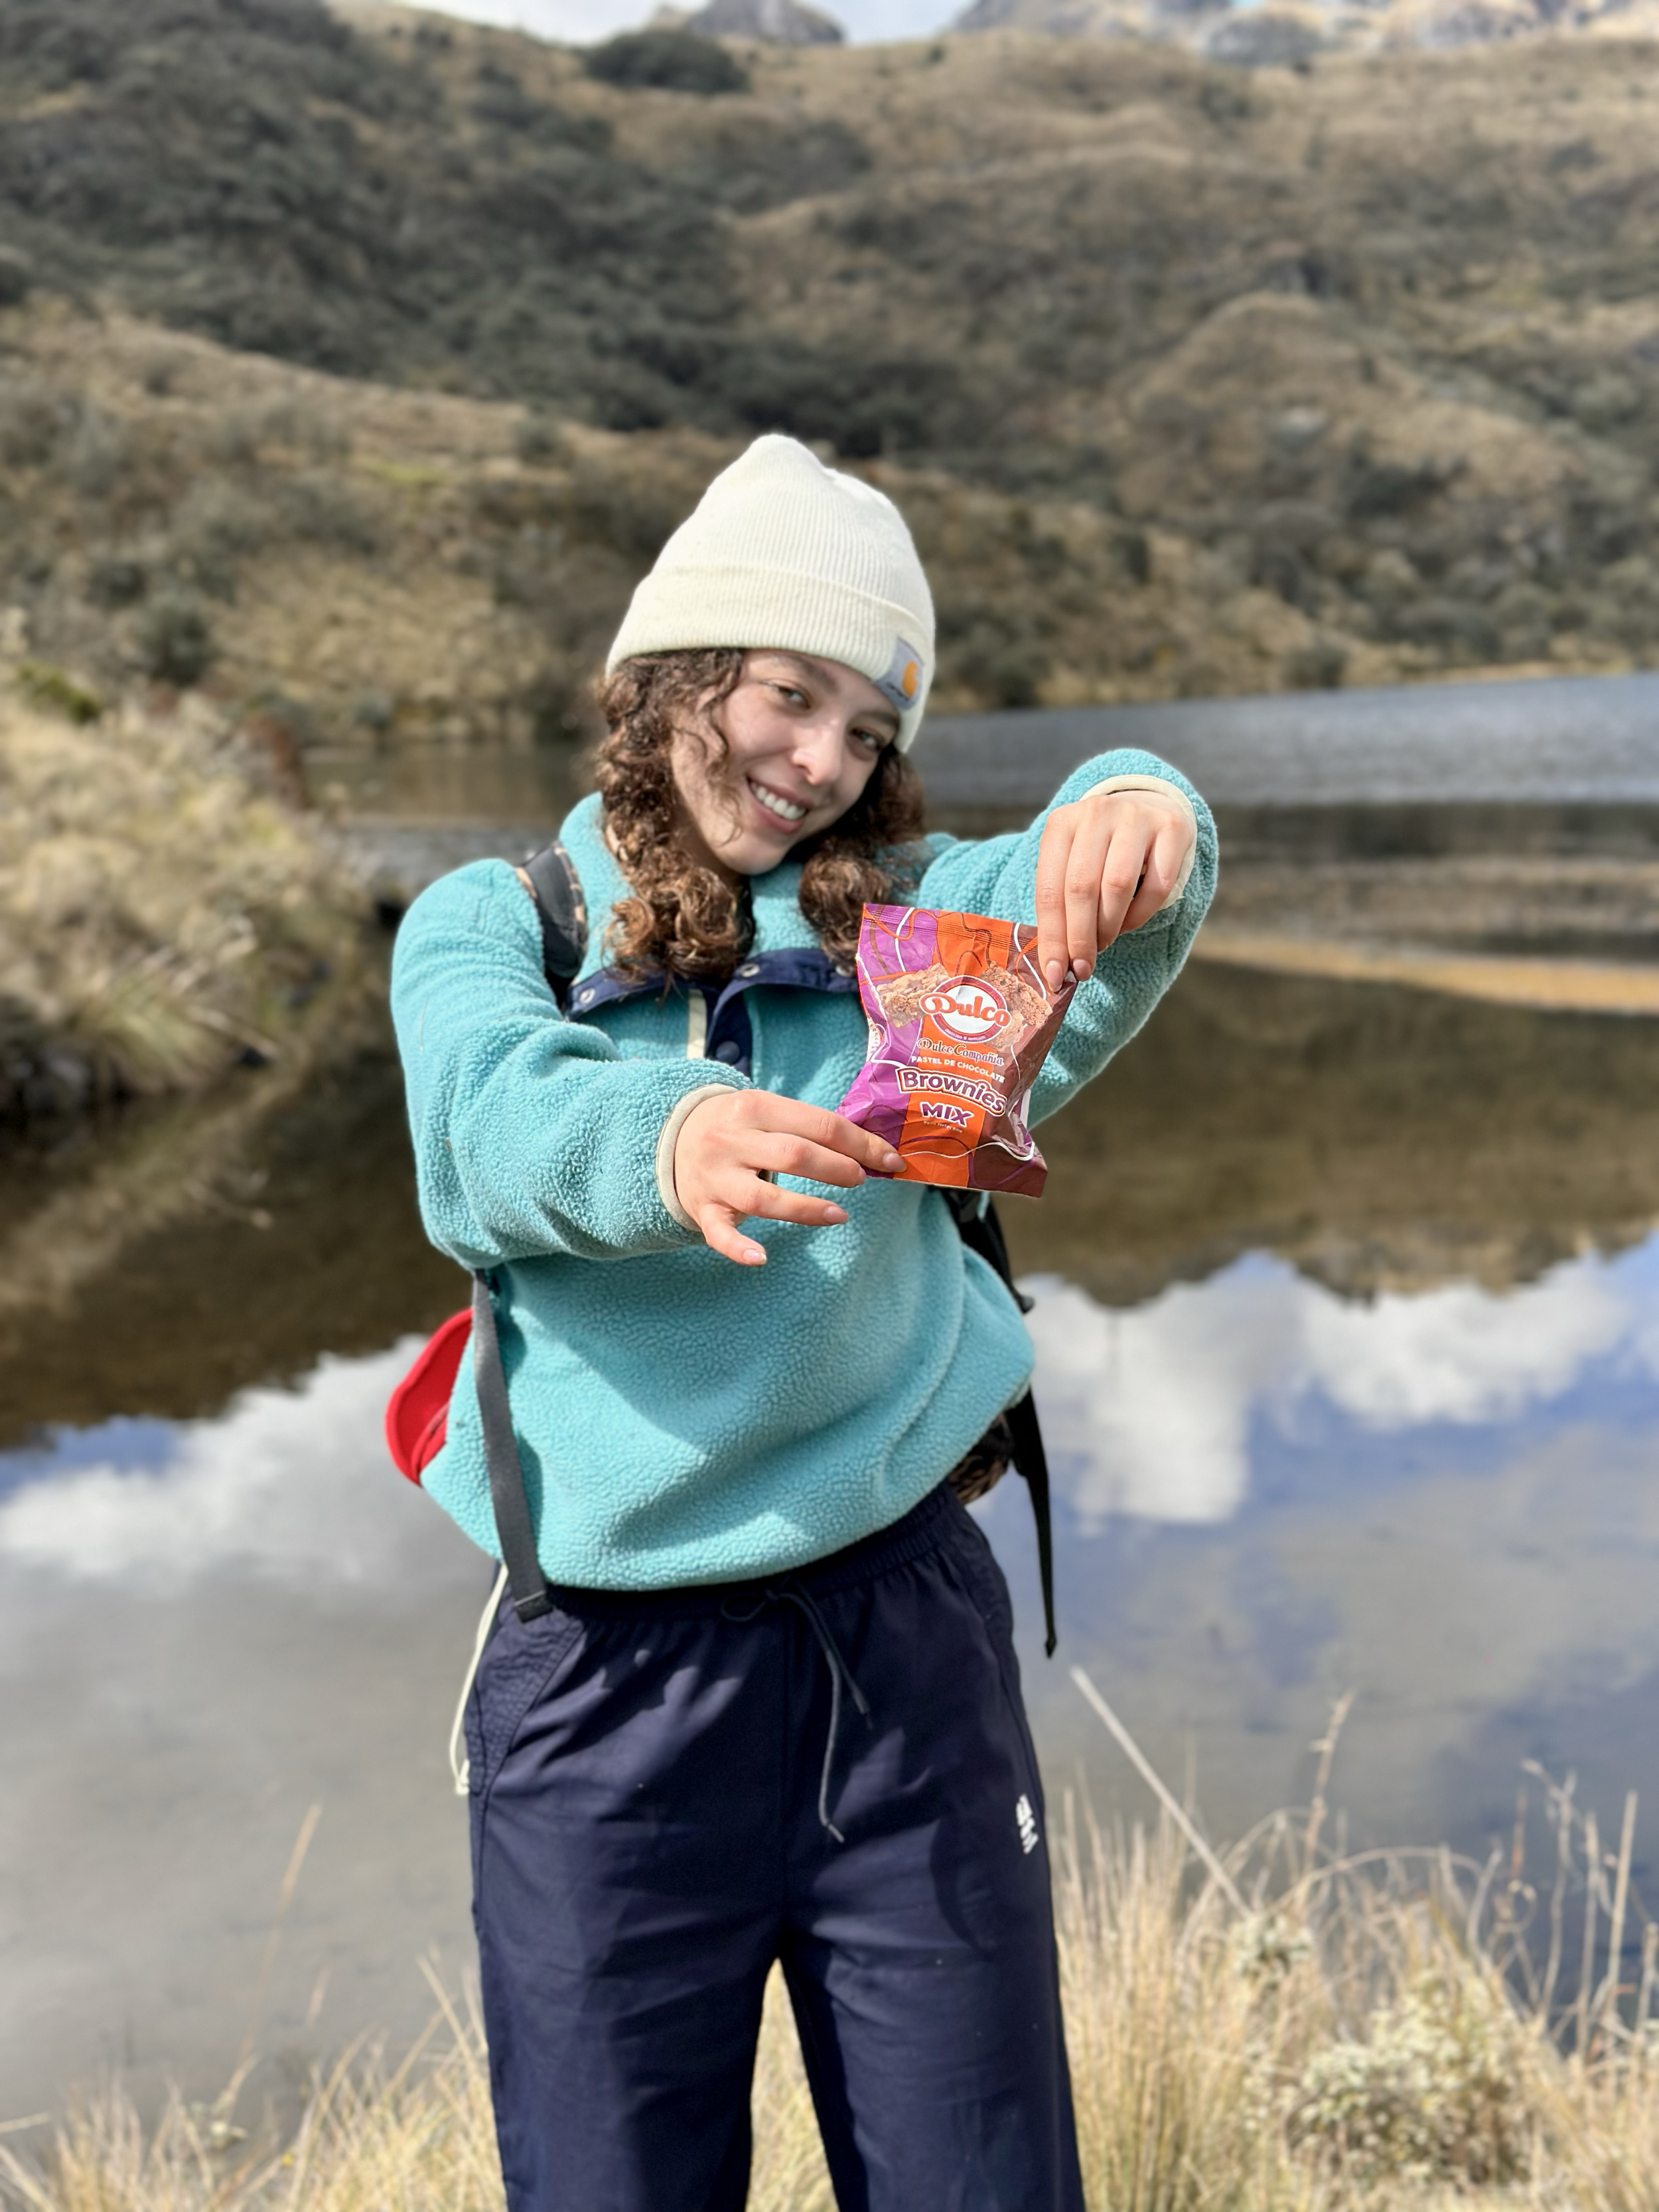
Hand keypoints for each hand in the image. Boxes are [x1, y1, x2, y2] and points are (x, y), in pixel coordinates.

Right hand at [673, 1089, 903, 1266]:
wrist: (671, 1138)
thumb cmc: (740, 1127)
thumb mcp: (767, 1110)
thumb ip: (810, 1126)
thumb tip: (872, 1150)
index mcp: (755, 1106)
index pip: (819, 1124)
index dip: (861, 1143)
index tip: (890, 1160)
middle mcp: (732, 1139)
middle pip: (794, 1155)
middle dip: (837, 1168)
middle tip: (860, 1179)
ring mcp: (716, 1176)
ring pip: (763, 1198)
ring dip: (807, 1209)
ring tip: (839, 1215)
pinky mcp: (704, 1209)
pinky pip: (719, 1234)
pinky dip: (739, 1248)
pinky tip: (762, 1258)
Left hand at [1034, 789, 1193, 992]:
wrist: (1145, 810)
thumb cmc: (1099, 852)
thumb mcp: (1071, 865)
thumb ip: (1061, 905)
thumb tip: (1057, 965)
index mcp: (1061, 824)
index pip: (1049, 889)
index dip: (1052, 937)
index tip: (1056, 974)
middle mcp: (1096, 812)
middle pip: (1082, 888)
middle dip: (1080, 937)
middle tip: (1083, 969)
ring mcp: (1136, 816)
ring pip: (1118, 885)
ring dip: (1109, 926)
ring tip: (1104, 943)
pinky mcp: (1172, 827)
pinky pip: (1157, 885)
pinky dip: (1141, 914)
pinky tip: (1129, 923)